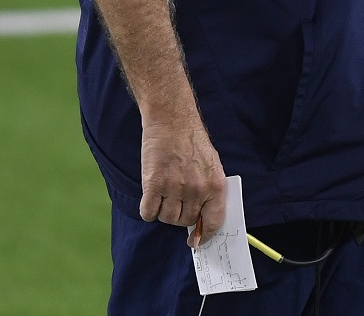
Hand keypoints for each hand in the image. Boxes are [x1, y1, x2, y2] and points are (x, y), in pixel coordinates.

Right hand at [138, 113, 226, 246]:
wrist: (172, 120)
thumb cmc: (192, 142)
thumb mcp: (212, 165)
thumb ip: (209, 192)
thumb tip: (202, 221)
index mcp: (215, 185)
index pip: (214, 222)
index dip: (204, 235)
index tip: (195, 242)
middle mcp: (197, 189)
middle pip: (185, 221)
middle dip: (179, 216)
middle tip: (175, 200)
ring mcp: (175, 187)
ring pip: (166, 218)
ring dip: (163, 212)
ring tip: (164, 193)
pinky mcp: (153, 184)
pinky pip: (148, 212)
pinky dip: (148, 210)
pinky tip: (151, 197)